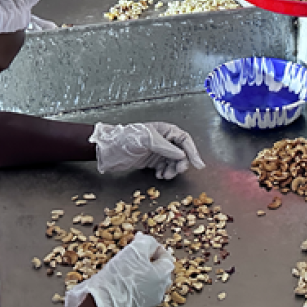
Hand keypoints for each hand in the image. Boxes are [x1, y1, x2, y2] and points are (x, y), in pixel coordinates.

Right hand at [62, 233, 173, 306]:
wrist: (103, 305)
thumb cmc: (121, 276)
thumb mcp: (135, 250)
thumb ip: (146, 242)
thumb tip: (148, 240)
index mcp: (163, 275)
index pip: (166, 256)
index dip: (154, 247)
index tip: (142, 242)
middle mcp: (160, 290)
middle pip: (158, 270)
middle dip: (147, 260)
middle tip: (133, 254)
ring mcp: (149, 302)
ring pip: (149, 282)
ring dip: (140, 273)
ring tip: (125, 267)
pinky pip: (139, 293)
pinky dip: (134, 285)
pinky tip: (122, 282)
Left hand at [91, 122, 205, 179]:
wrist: (108, 150)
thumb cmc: (126, 139)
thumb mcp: (147, 140)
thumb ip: (166, 147)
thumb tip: (182, 155)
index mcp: (165, 130)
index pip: (184, 140)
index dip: (193, 152)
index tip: (199, 164)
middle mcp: (163, 140)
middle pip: (181, 153)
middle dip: (181, 164)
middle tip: (178, 171)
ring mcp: (157, 152)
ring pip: (173, 163)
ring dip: (172, 170)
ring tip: (165, 175)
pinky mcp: (151, 161)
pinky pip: (164, 168)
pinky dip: (164, 173)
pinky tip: (158, 175)